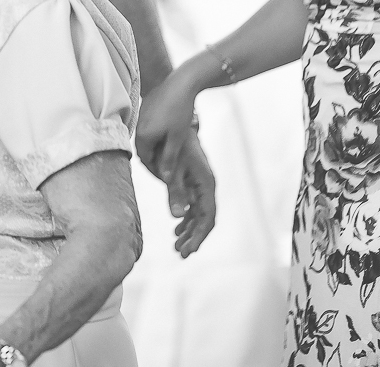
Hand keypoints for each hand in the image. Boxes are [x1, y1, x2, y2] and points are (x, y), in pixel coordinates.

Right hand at [134, 67, 198, 189]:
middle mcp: (138, 127)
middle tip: (168, 168)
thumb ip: (169, 159)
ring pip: (145, 139)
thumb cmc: (180, 111)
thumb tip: (165, 178)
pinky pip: (146, 128)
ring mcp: (140, 117)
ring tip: (168, 154)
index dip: (156, 172)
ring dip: (154, 148)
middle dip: (154, 161)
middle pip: (143, 151)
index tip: (167, 178)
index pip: (146, 161)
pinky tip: (166, 137)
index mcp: (143, 136)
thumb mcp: (177, 138)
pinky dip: (154, 137)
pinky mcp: (145, 108)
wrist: (180, 83)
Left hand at [163, 128, 215, 256]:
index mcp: (206, 185)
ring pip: (198, 215)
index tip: (187, 251)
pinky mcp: (193, 183)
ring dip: (188, 231)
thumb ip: (175, 192)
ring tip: (176, 246)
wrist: (175, 125)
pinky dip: (185, 219)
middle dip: (193, 238)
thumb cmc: (174, 145)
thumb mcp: (173, 170)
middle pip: (204, 219)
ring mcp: (200, 185)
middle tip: (180, 253)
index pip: (207, 218)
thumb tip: (176, 216)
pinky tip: (176, 229)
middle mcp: (206, 187)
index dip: (198, 236)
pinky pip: (192, 207)